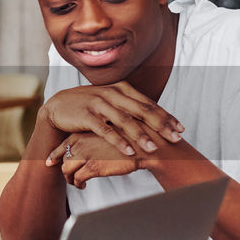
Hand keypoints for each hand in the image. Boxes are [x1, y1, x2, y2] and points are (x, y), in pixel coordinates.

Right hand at [41, 82, 182, 156]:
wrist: (58, 106)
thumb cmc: (89, 106)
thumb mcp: (111, 101)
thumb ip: (130, 106)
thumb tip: (156, 117)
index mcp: (122, 89)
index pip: (149, 103)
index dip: (166, 116)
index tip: (181, 128)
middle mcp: (113, 93)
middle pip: (142, 110)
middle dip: (161, 125)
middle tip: (176, 138)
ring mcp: (99, 103)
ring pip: (125, 120)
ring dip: (141, 135)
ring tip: (154, 148)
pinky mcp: (87, 115)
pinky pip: (105, 130)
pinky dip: (118, 141)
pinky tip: (129, 151)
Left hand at [46, 132, 141, 187]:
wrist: (145, 146)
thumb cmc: (132, 139)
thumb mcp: (109, 132)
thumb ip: (95, 138)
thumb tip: (89, 147)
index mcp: (84, 132)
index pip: (64, 144)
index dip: (55, 154)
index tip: (50, 161)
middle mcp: (81, 142)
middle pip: (63, 159)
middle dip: (65, 170)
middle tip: (69, 177)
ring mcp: (85, 155)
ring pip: (67, 170)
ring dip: (70, 179)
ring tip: (78, 184)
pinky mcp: (93, 168)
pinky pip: (77, 179)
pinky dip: (78, 184)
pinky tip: (84, 186)